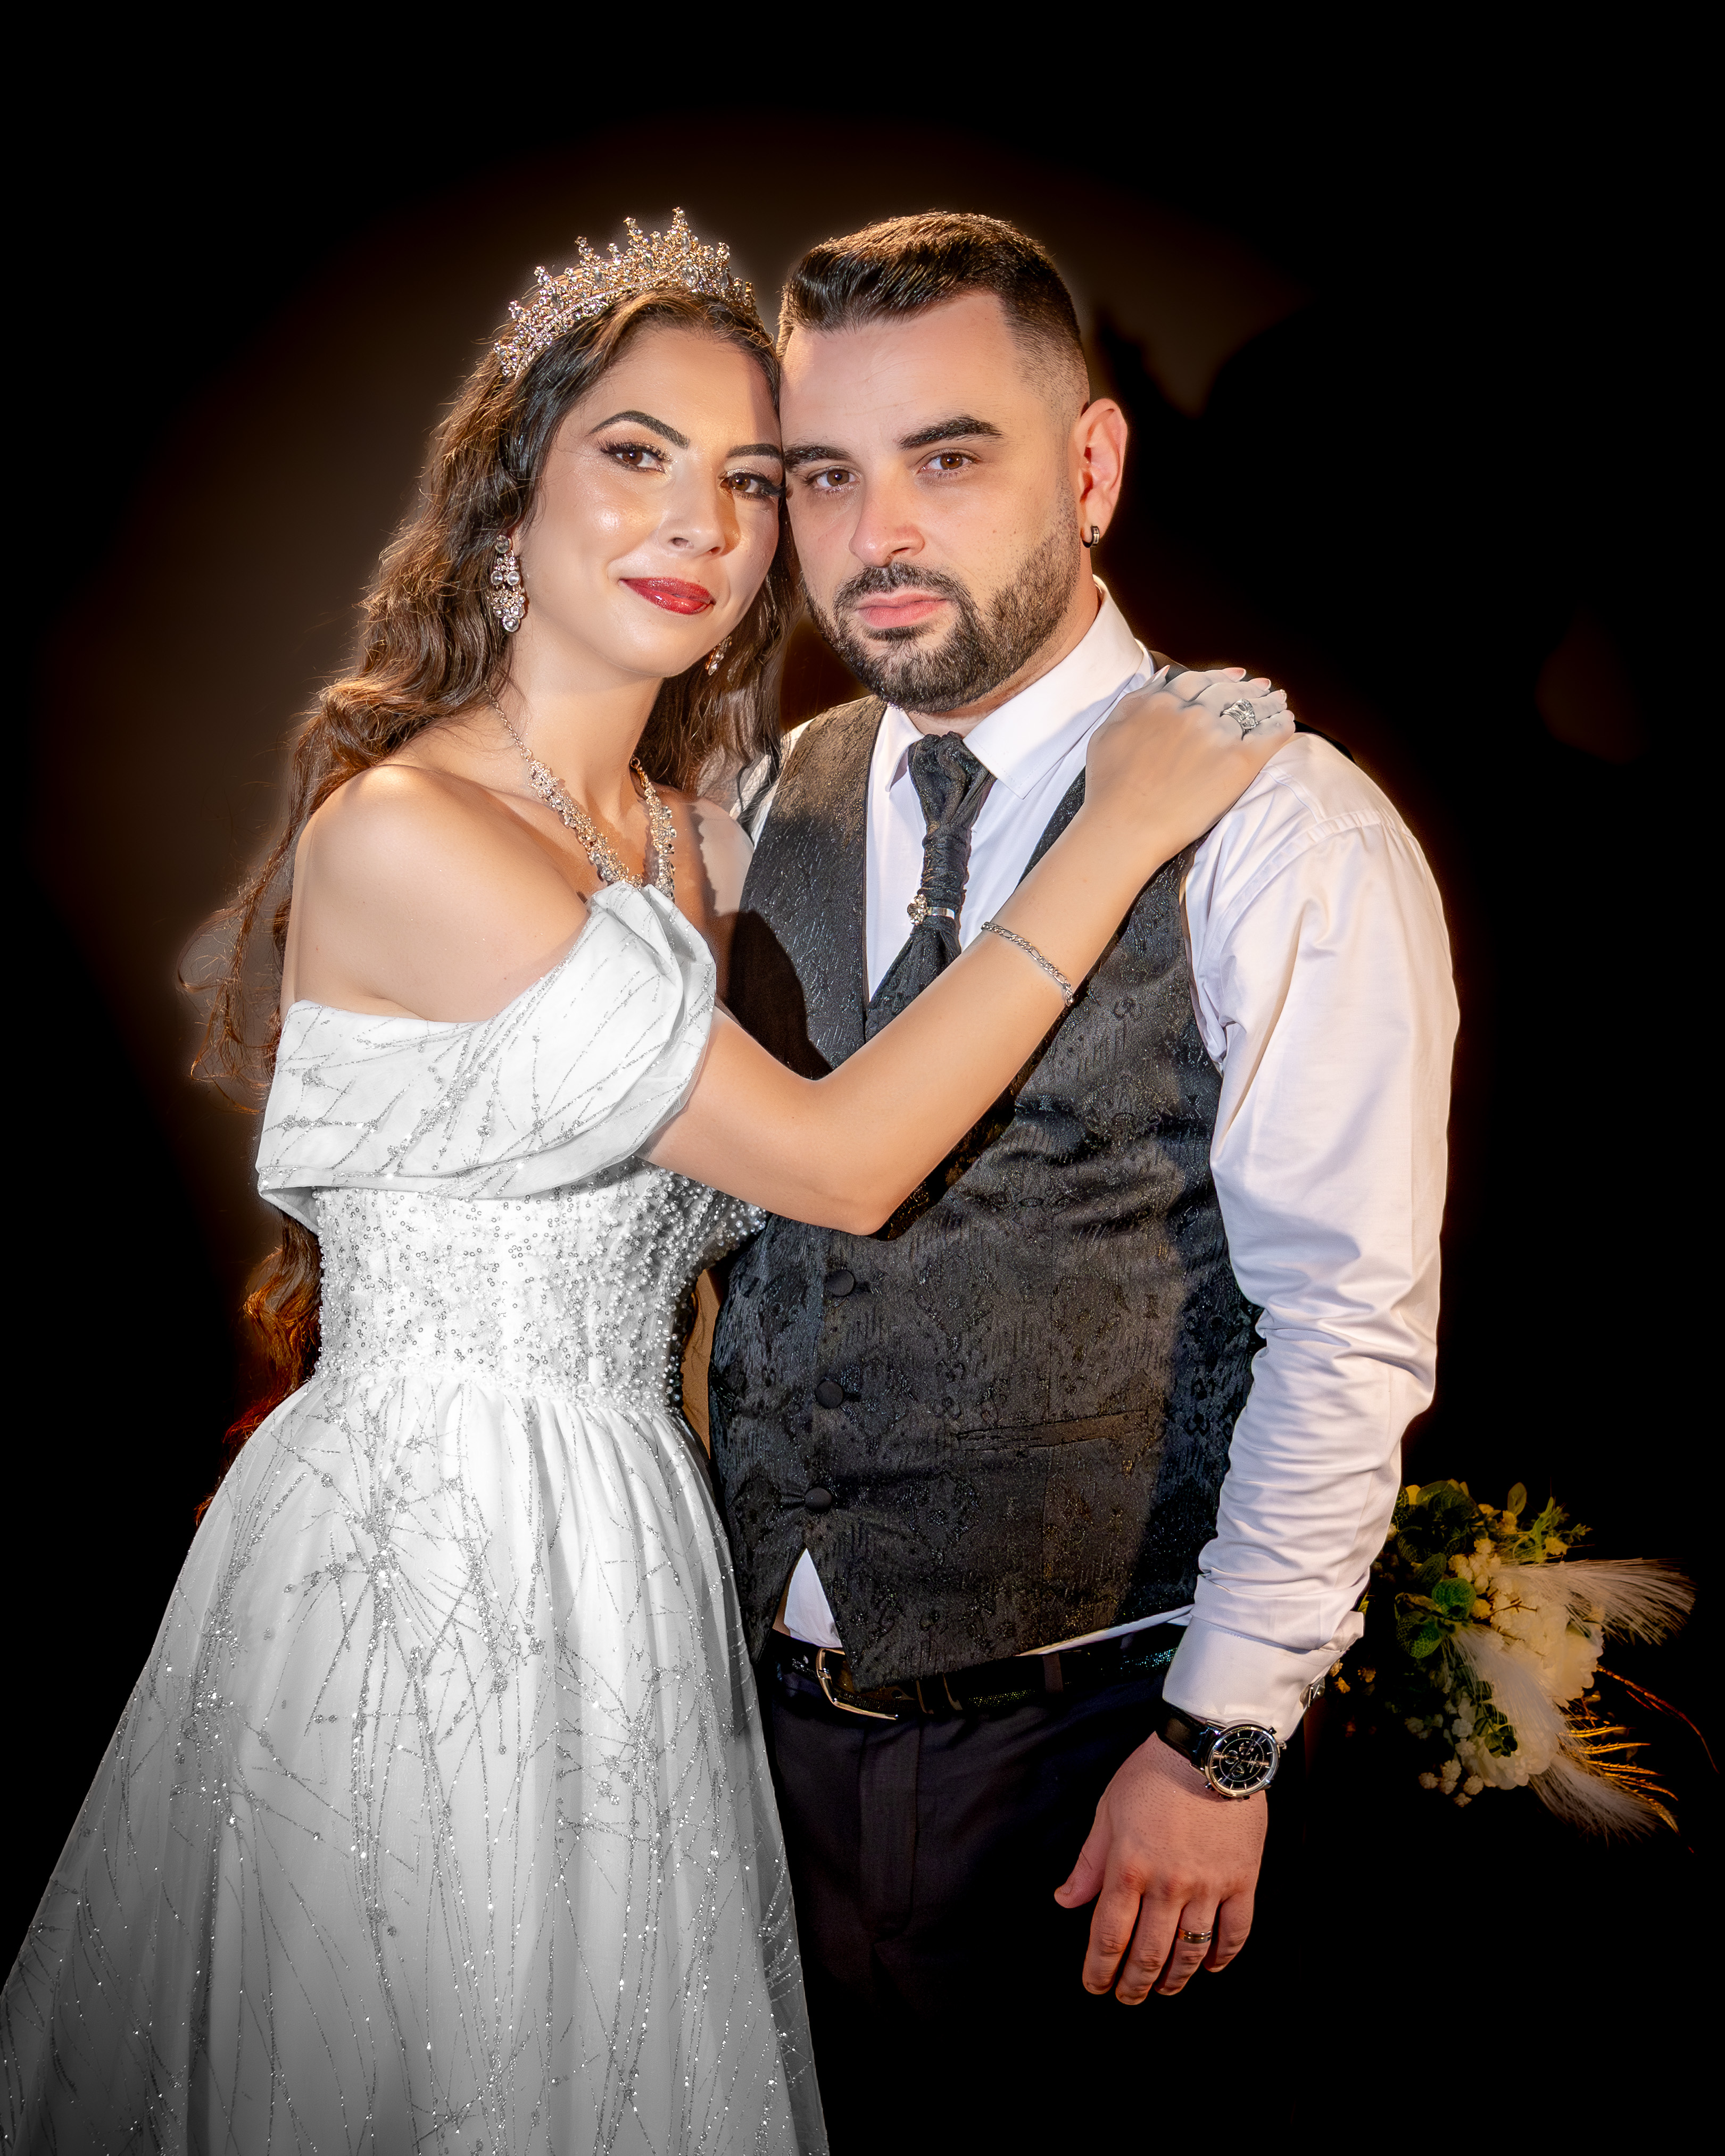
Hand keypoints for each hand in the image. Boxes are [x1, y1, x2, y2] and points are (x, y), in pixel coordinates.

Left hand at [1053, 1732, 1266, 2000]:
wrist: (1209, 1747)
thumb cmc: (1152, 1774)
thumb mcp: (1108, 1810)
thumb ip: (1089, 1862)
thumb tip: (1065, 1900)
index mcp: (1128, 1867)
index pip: (1108, 1936)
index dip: (1099, 1970)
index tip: (1095, 1987)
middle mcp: (1167, 1885)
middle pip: (1148, 1954)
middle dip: (1133, 1985)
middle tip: (1127, 1999)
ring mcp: (1208, 1886)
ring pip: (1190, 1952)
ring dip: (1175, 1979)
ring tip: (1164, 1989)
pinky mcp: (1242, 1880)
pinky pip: (1235, 1934)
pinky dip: (1222, 1958)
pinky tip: (1210, 1967)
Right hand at [1082, 666, 1292, 869]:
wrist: (1124, 826)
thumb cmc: (1108, 787)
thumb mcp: (1108, 731)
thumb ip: (1135, 700)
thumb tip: (1162, 677)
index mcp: (1161, 704)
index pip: (1197, 681)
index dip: (1219, 677)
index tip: (1235, 676)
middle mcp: (1191, 714)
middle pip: (1226, 692)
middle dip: (1246, 688)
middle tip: (1262, 687)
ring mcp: (1216, 736)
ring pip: (1250, 710)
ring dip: (1268, 702)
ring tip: (1278, 701)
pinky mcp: (1238, 762)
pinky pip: (1269, 736)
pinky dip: (1281, 726)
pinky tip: (1287, 721)